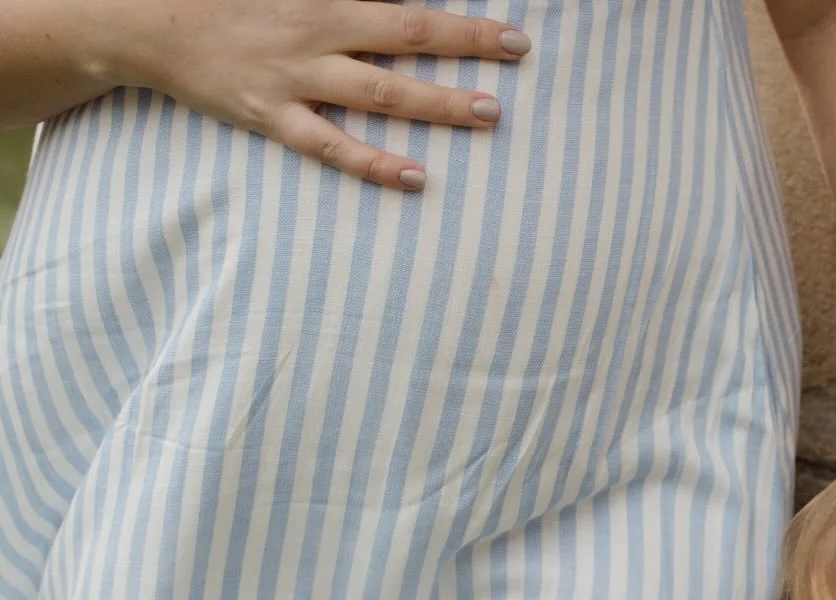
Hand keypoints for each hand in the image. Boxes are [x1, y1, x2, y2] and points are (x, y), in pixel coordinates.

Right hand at [82, 0, 531, 188]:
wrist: (149, 20)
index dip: (456, 11)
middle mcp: (316, 31)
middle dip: (467, 46)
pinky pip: (334, 148)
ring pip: (382, 94)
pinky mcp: (274, 118)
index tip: (504, 21)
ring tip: (489, 114)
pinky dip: (377, 164)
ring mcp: (297, 79)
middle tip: (517, 55)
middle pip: (407, 36)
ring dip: (439, 104)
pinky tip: (418, 178)